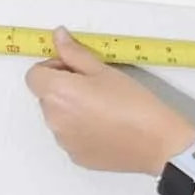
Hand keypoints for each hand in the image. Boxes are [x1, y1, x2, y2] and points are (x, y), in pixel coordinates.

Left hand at [25, 28, 194, 174]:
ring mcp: (64, 141)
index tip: (75, 72)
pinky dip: (82, 133)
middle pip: (47, 98)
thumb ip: (75, 53)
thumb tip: (59, 37)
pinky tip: (107, 130)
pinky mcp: (77, 157)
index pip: (34, 75)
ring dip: (72, 112)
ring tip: (104, 113)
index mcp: (58, 92)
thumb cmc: (136, 105)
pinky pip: (71, 139)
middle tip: (95, 92)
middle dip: (64, 91)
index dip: (53, 69)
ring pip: (59, 119)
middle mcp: (54, 118)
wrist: (159, 143)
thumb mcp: (105, 71)